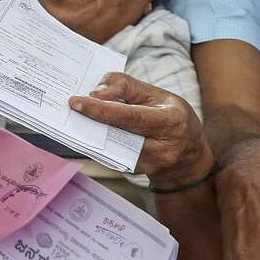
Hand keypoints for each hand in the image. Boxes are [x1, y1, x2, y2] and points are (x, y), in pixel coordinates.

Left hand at [69, 72, 211, 188]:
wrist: (189, 157)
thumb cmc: (172, 118)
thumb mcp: (156, 94)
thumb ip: (126, 86)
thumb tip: (96, 92)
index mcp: (171, 121)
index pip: (131, 116)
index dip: (103, 110)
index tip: (77, 102)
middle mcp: (162, 147)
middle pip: (117, 132)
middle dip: (91, 119)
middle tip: (69, 107)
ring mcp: (149, 165)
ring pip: (109, 146)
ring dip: (90, 131)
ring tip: (75, 116)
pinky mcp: (136, 172)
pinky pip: (110, 154)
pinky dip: (96, 141)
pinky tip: (86, 130)